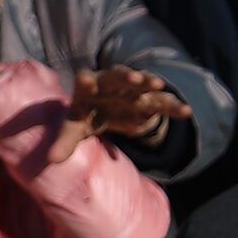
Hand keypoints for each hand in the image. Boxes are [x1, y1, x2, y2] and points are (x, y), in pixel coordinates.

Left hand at [47, 67, 193, 162]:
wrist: (106, 110)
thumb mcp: (74, 129)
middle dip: (126, 76)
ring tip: (159, 85)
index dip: (86, 80)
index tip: (85, 78)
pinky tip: (186, 111)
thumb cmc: (86, 116)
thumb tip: (51, 160)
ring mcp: (132, 91)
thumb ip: (64, 143)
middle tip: (134, 77)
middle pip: (118, 76)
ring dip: (150, 83)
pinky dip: (173, 106)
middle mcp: (111, 84)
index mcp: (88, 87)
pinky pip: (162, 103)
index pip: (86, 81)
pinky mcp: (148, 101)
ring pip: (142, 84)